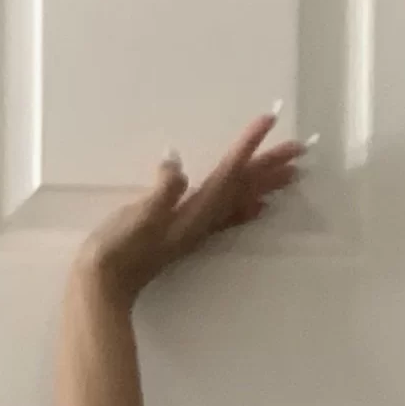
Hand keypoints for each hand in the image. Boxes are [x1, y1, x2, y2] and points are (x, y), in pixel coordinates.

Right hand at [76, 111, 308, 303]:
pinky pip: (227, 216)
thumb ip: (162, 191)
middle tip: (301, 149)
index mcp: (194, 212)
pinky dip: (247, 207)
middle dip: (271, 165)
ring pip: (240, 201)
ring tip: (292, 174)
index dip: (248, 144)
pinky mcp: (185, 234)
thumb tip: (177, 166)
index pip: (228, 172)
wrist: (103, 285)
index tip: (268, 120)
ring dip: (266, 185)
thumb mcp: (138, 216)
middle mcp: (202, 220)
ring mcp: (196, 228)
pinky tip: (259, 206)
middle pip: (244, 187)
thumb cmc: (117, 250)